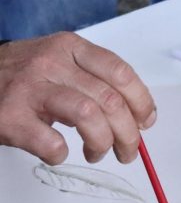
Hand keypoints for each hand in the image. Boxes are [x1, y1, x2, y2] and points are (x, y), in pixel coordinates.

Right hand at [0, 33, 155, 164]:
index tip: (146, 122)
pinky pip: (52, 143)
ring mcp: (29, 88)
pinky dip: (61, 154)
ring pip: (89, 116)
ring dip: (102, 143)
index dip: (141, 101)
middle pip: (110, 100)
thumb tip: (139, 116)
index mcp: (69, 47)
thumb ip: (95, 80)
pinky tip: (57, 152)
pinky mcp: (11, 116)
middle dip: (128, 134)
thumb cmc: (19, 78)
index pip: (120, 73)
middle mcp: (51, 63)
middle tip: (127, 151)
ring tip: (96, 153)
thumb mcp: (58, 63)